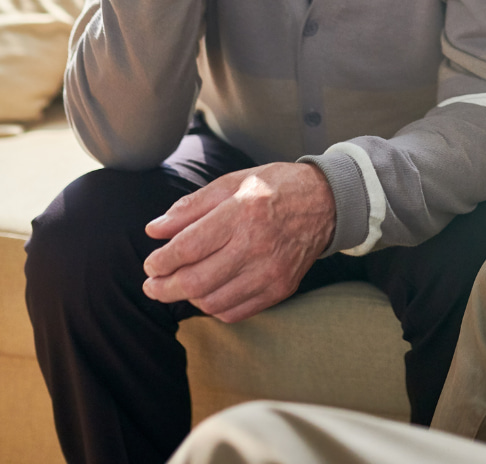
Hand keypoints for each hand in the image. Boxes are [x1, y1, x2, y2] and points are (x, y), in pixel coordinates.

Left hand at [142, 162, 335, 322]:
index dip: (161, 261)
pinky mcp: (281, 288)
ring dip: (188, 298)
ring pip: (212, 302)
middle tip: (152, 284)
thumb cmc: (276, 187)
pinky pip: (234, 312)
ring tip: (183, 284)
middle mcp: (257, 245)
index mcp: (243, 212)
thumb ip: (191, 207)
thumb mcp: (233, 182)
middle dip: (163, 288)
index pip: (188, 248)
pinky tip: (210, 291)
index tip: (151, 263)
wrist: (326, 202)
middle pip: (195, 282)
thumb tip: (154, 230)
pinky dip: (214, 307)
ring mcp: (271, 271)